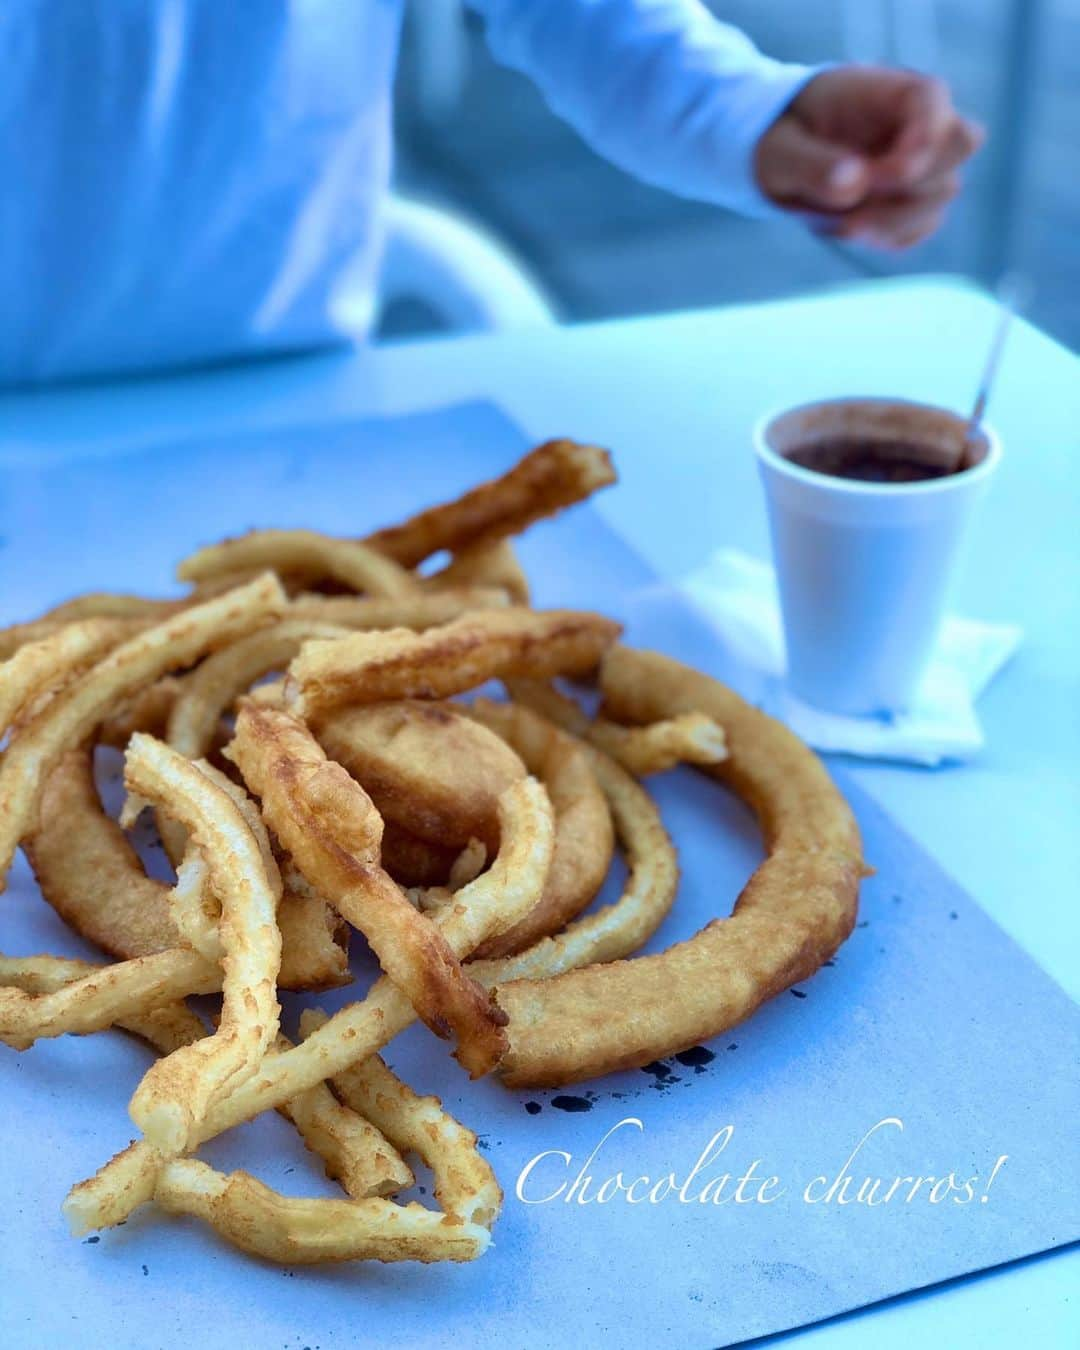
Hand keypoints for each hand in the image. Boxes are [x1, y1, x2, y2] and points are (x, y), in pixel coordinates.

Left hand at [754, 66, 983, 249]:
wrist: (783, 157)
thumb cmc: (783, 138)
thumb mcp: (780, 151)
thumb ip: (813, 164)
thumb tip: (855, 185)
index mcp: (893, 89)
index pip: (934, 102)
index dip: (918, 144)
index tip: (874, 177)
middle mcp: (922, 121)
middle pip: (959, 146)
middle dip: (906, 185)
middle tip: (849, 203)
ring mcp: (925, 162)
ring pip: (942, 195)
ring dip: (889, 219)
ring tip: (838, 219)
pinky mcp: (915, 201)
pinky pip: (918, 228)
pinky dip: (884, 237)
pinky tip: (848, 225)